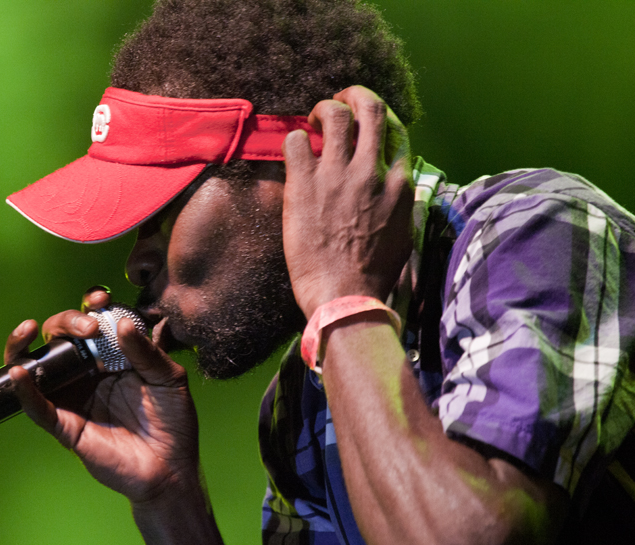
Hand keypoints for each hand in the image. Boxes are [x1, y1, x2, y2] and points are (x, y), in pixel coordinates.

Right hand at [4, 287, 199, 505]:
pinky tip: (21, 372)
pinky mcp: (65, 425)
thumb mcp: (169, 378)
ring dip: (24, 345)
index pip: (91, 321)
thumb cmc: (173, 420)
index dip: (90, 305)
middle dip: (68, 321)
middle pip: (59, 336)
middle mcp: (87, 372)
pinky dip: (23, 389)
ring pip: (35, 366)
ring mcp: (73, 397)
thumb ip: (147, 352)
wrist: (171, 467)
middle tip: (91, 328)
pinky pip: (37, 406)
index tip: (100, 299)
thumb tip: (122, 324)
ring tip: (30, 329)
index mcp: (111, 356)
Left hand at [282, 85, 414, 316]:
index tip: (364, 121)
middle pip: (370, 107)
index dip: (377, 118)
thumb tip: (394, 189)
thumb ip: (399, 202)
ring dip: (322, 109)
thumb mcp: (402, 232)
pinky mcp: (305, 185)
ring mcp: (338, 175)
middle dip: (354, 94)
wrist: (347, 296)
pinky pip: (296, 141)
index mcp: (399, 183)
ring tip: (314, 121)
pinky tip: (294, 153)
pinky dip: (295, 140)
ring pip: (335, 114)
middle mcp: (372, 171)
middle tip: (338, 101)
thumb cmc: (374, 274)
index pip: (395, 129)